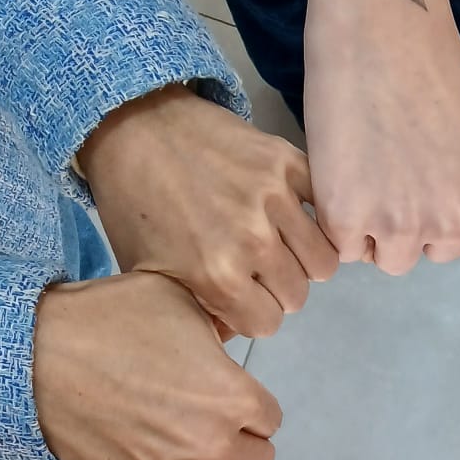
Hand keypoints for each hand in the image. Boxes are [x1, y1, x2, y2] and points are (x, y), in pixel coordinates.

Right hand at [32, 270, 281, 459]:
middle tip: (211, 428)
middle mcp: (213, 443)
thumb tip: (228, 349)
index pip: (271, 420)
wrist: (34, 352)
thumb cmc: (109, 316)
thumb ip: (221, 331)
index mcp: (234, 396)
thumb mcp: (181, 300)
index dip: (250, 408)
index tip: (227, 399)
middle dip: (240, 445)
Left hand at [80, 85, 337, 337]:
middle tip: (257, 269)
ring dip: (302, 260)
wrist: (132, 126)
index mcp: (216, 277)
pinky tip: (295, 219)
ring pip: (323, 261)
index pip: (269, 324)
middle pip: (297, 296)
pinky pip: (327, 211)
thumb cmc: (134, 205)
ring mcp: (275, 199)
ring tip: (281, 246)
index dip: (253, 313)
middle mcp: (253, 242)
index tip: (241, 297)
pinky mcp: (288, 163)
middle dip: (277, 289)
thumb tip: (235, 332)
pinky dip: (317, 221)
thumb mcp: (150, 275)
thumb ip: (195, 313)